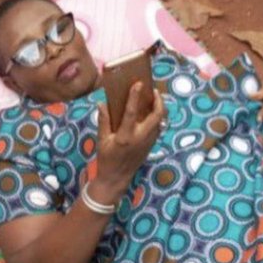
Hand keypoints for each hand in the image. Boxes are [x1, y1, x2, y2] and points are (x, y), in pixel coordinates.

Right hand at [93, 82, 165, 203]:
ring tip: (153, 98)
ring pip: (160, 121)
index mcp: (125, 136)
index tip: (139, 84)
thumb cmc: (106, 159)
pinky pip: (158, 128)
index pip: (132, 112)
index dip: (135, 96)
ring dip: (159, 108)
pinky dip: (157, 118)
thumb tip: (102, 103)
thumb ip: (103, 121)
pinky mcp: (151, 146)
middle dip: (158, 101)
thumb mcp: (101, 140)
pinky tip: (151, 112)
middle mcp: (140, 138)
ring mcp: (148, 142)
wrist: (116, 179)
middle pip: (157, 115)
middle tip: (153, 91)